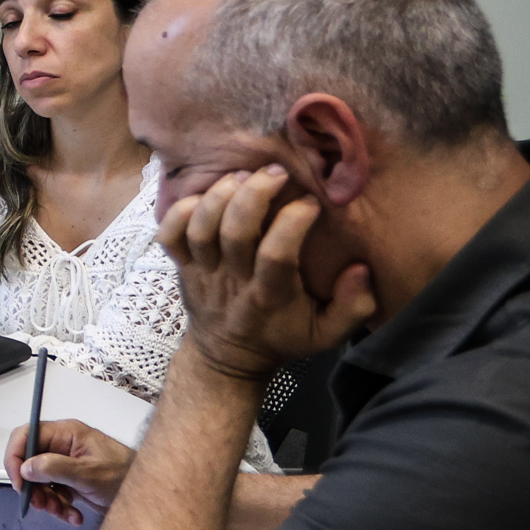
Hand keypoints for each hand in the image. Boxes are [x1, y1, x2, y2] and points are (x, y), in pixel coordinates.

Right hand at [6, 418, 131, 526]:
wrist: (147, 495)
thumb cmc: (125, 475)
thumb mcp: (89, 473)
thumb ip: (55, 468)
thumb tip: (26, 468)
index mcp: (66, 433)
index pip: (27, 435)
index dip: (16, 457)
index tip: (18, 481)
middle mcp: (63, 446)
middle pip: (30, 461)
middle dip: (33, 486)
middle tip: (40, 504)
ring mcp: (67, 464)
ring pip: (40, 481)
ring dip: (47, 501)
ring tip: (62, 512)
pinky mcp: (72, 481)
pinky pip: (54, 493)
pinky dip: (60, 507)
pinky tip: (74, 515)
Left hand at [158, 166, 377, 382]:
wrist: (227, 357)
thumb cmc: (282, 337)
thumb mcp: (327, 334)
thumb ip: (353, 306)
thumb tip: (360, 270)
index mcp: (270, 296)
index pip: (277, 256)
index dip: (292, 223)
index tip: (310, 204)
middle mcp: (233, 282)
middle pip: (234, 233)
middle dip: (254, 195)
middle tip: (276, 172)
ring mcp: (203, 273)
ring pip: (200, 230)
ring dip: (218, 196)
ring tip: (243, 176)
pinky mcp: (182, 267)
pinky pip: (169, 236)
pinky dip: (178, 211)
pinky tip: (202, 196)